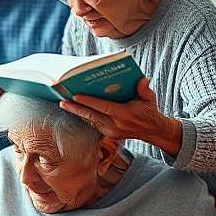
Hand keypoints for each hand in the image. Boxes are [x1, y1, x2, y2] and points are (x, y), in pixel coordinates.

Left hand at [59, 78, 181, 154]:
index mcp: (125, 114)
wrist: (153, 131)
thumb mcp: (149, 98)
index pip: (103, 107)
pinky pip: (93, 124)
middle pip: (91, 115)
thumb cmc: (149, 111)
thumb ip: (144, 88)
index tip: (75, 96)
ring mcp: (111, 131)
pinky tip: (74, 110)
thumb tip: (142, 79)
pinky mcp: (108, 135)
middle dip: (75, 108)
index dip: (88, 102)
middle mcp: (116, 124)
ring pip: (90, 121)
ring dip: (77, 113)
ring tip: (64, 104)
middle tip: (61, 101)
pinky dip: (84, 117)